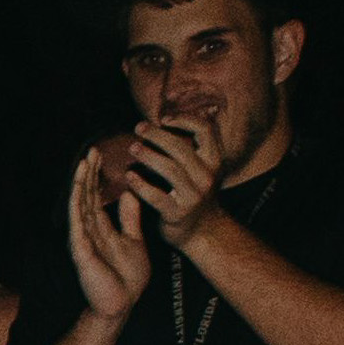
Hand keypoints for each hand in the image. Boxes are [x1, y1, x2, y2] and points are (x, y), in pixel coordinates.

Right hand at [65, 145, 154, 320]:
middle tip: (92, 149)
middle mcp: (89, 231)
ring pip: (80, 205)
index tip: (100, 154)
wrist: (123, 304)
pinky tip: (77, 188)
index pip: (96, 196)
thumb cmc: (127, 279)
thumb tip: (129, 193)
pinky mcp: (81, 251)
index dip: (97, 175)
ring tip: (84, 162)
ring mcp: (84, 240)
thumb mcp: (134, 241)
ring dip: (81, 184)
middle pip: (86, 196)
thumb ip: (130, 219)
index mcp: (102, 228)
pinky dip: (77, 205)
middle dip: (89, 173)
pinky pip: (77, 224)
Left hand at [118, 114, 225, 252]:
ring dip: (148, 155)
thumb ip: (195, 144)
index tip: (163, 119)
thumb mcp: (204, 167)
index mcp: (214, 160)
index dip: (184, 119)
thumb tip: (186, 113)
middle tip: (138, 128)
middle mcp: (207, 176)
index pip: (205, 130)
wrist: (202, 231)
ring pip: (170, 169)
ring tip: (133, 148)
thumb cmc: (195, 192)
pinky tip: (129, 176)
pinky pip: (157, 196)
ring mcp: (194, 196)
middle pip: (181, 148)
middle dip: (157, 135)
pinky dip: (140, 184)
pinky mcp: (178, 214)